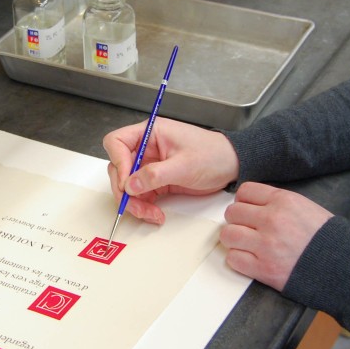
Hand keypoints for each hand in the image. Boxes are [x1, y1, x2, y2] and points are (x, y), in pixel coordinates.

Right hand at [102, 117, 239, 223]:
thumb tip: (130, 185)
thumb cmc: (214, 154)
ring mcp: (150, 166)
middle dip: (124, 190)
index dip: (118, 162)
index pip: (117, 142)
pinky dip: (144, 207)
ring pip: (128, 186)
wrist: (232, 166)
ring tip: (150, 214)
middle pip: (118, 168)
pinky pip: (140, 196)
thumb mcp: (184, 165)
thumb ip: (155, 175)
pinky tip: (155, 214)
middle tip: (134, 204)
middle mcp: (146, 148)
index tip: (127, 182)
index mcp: (150, 134)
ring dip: (134, 203)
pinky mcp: (156, 181)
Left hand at [221, 182, 333, 290]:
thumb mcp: (306, 208)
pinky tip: (250, 259)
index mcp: (283, 201)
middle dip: (237, 221)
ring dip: (234, 240)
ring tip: (246, 244)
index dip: (244, 201)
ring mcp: (266, 245)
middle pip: (232, 212)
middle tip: (247, 229)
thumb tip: (254, 205)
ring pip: (228, 235)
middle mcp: (272, 219)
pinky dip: (238, 259)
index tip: (248, 210)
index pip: (245, 191)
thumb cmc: (327, 239)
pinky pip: (233, 259)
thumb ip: (279, 203)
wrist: (343, 267)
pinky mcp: (263, 268)